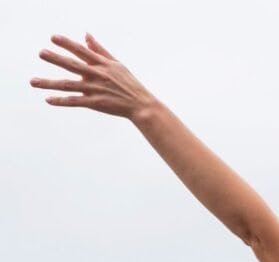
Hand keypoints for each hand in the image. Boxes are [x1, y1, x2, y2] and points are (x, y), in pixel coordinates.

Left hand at [30, 33, 156, 119]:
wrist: (141, 105)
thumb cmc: (129, 83)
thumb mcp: (116, 64)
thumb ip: (99, 50)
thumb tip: (86, 35)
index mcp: (102, 64)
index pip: (82, 51)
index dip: (68, 44)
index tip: (53, 38)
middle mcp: (98, 75)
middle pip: (73, 66)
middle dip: (56, 59)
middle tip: (41, 53)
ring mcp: (96, 90)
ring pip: (69, 85)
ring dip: (49, 83)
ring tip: (33, 81)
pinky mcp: (96, 103)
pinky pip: (75, 101)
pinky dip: (61, 101)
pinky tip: (48, 99)